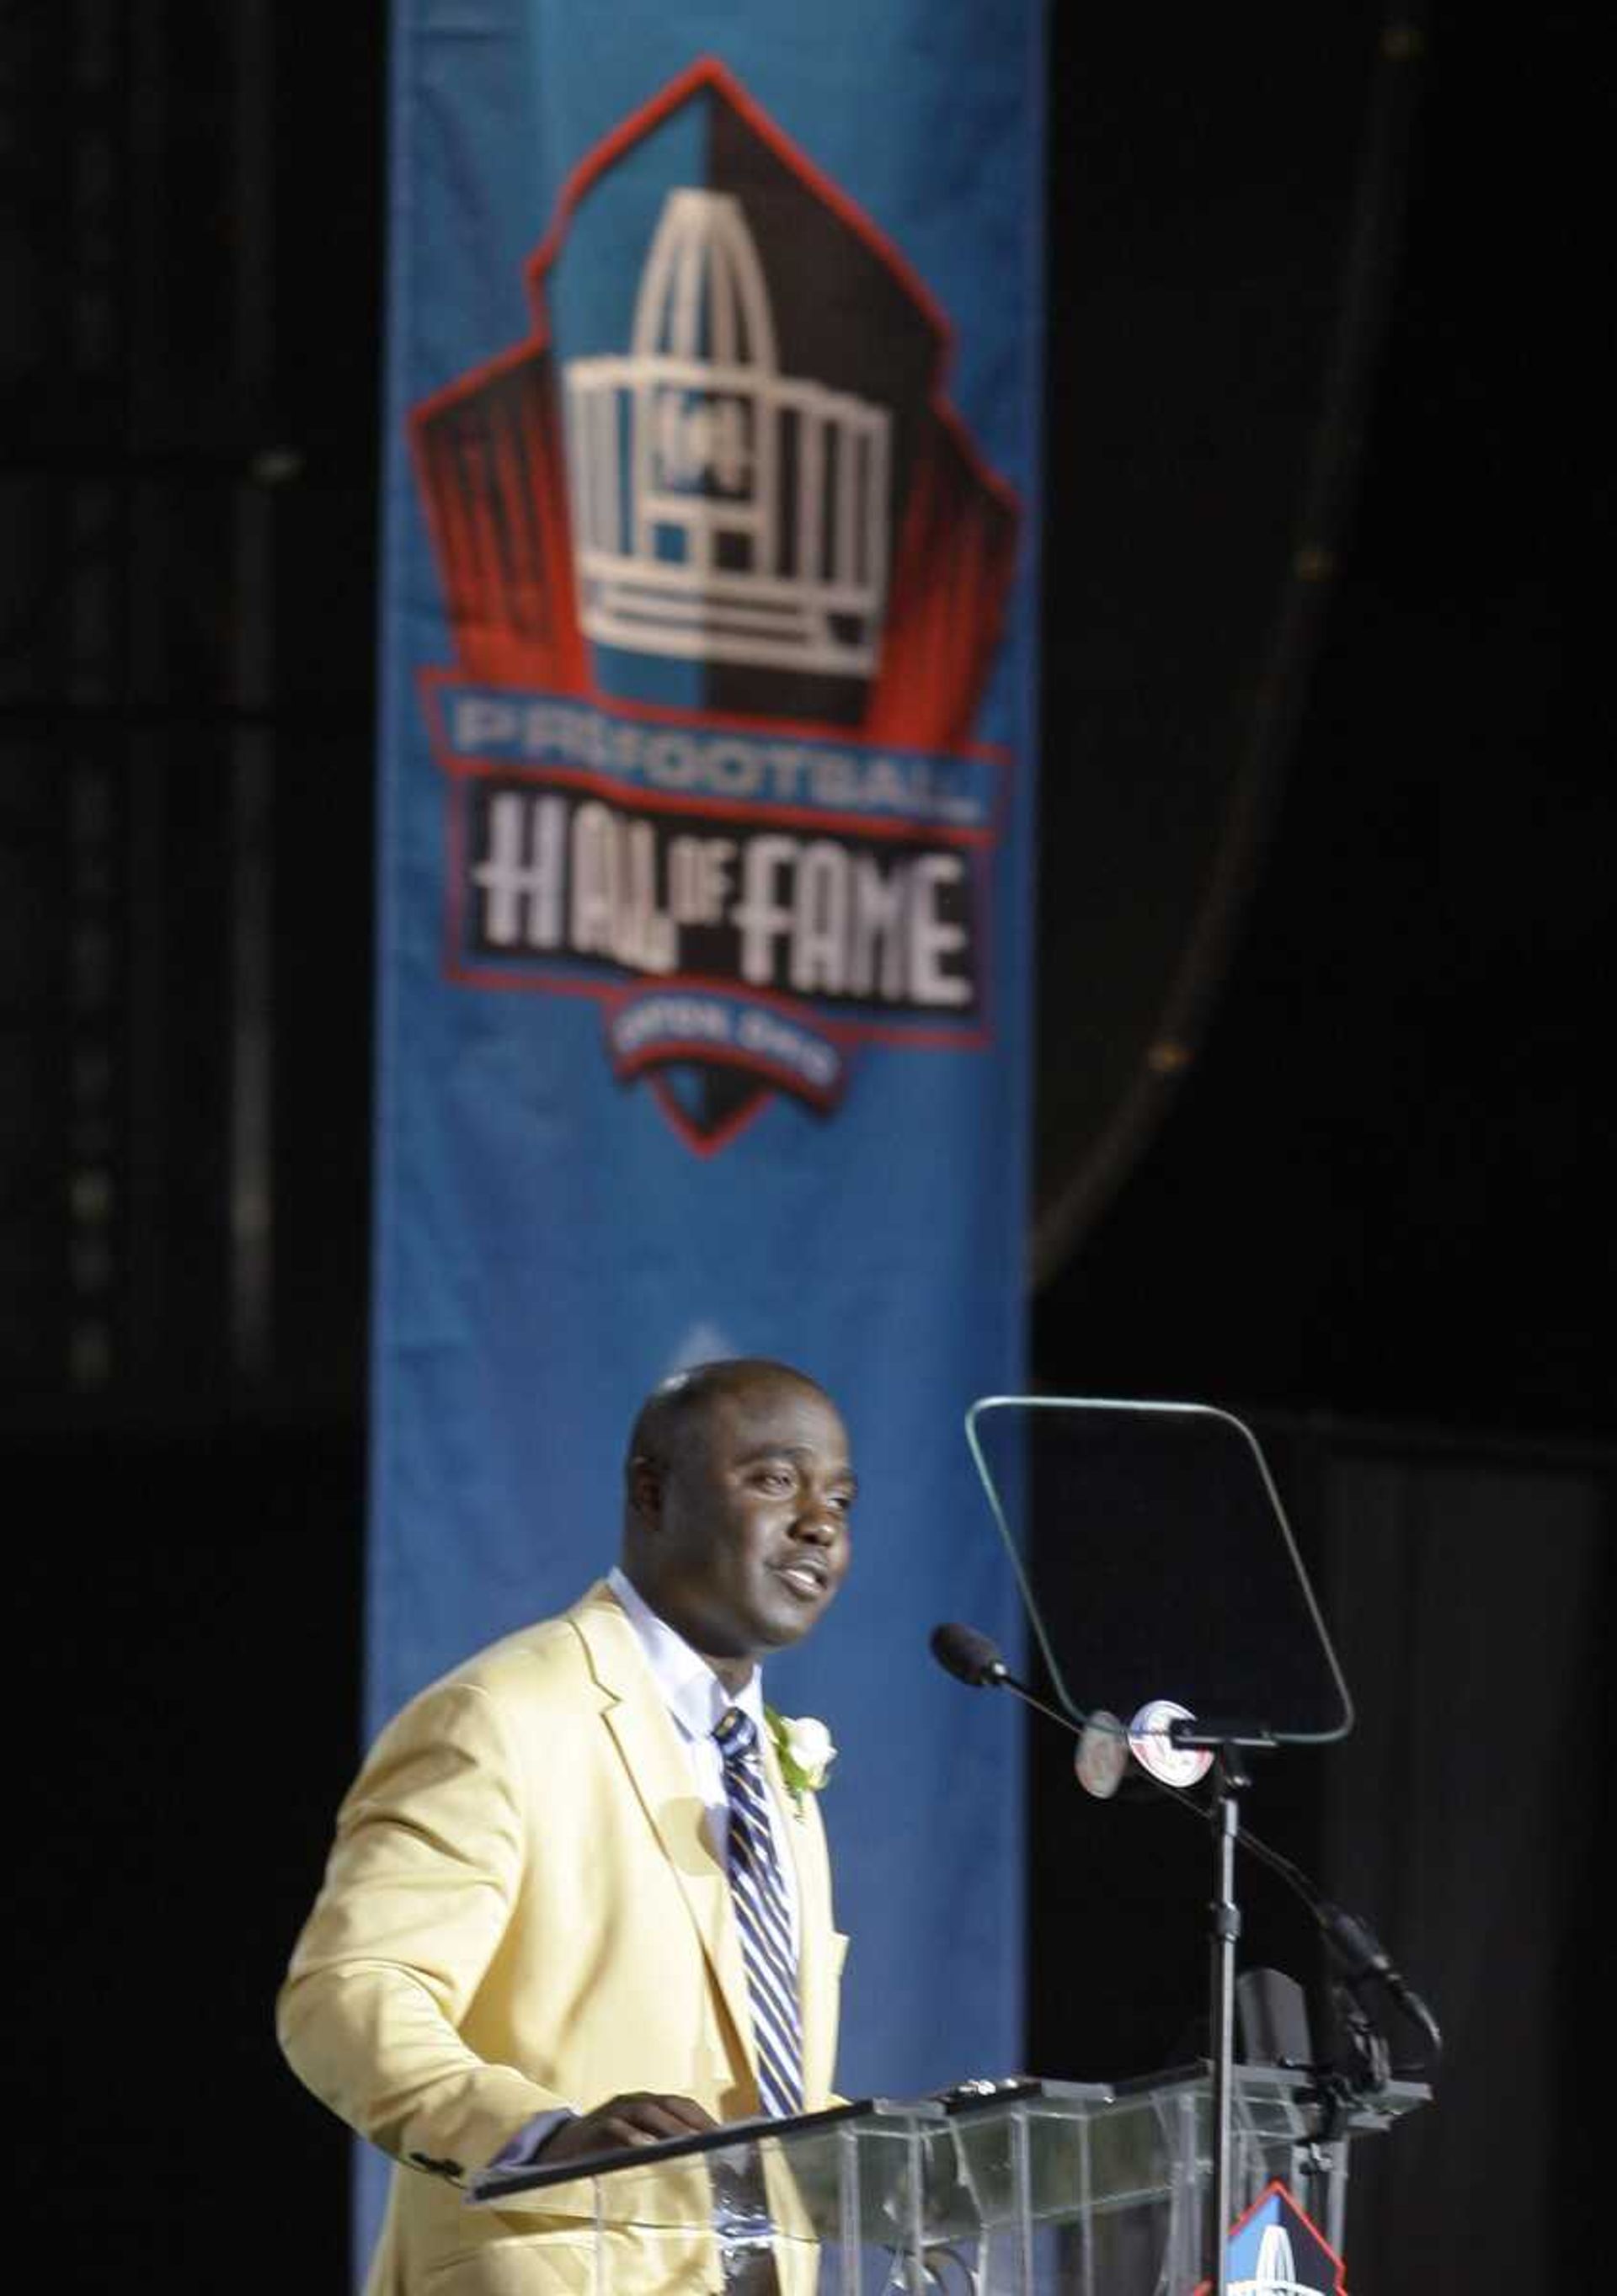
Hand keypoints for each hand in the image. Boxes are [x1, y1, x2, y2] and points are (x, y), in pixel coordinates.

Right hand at [540, 2092, 717, 2165]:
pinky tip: (644, 2146)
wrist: (559, 2149)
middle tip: (712, 2138)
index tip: (723, 2135)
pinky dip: (630, 2135)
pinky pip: (614, 2127)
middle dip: (691, 2120)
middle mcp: (632, 2102)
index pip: (681, 2104)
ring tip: (686, 2141)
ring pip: (645, 2111)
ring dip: (667, 2126)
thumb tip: (696, 2158)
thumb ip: (659, 2144)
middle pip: (668, 2104)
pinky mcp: (594, 2126)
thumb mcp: (636, 2144)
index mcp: (646, 2104)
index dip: (702, 2117)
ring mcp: (613, 2112)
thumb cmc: (605, 2148)